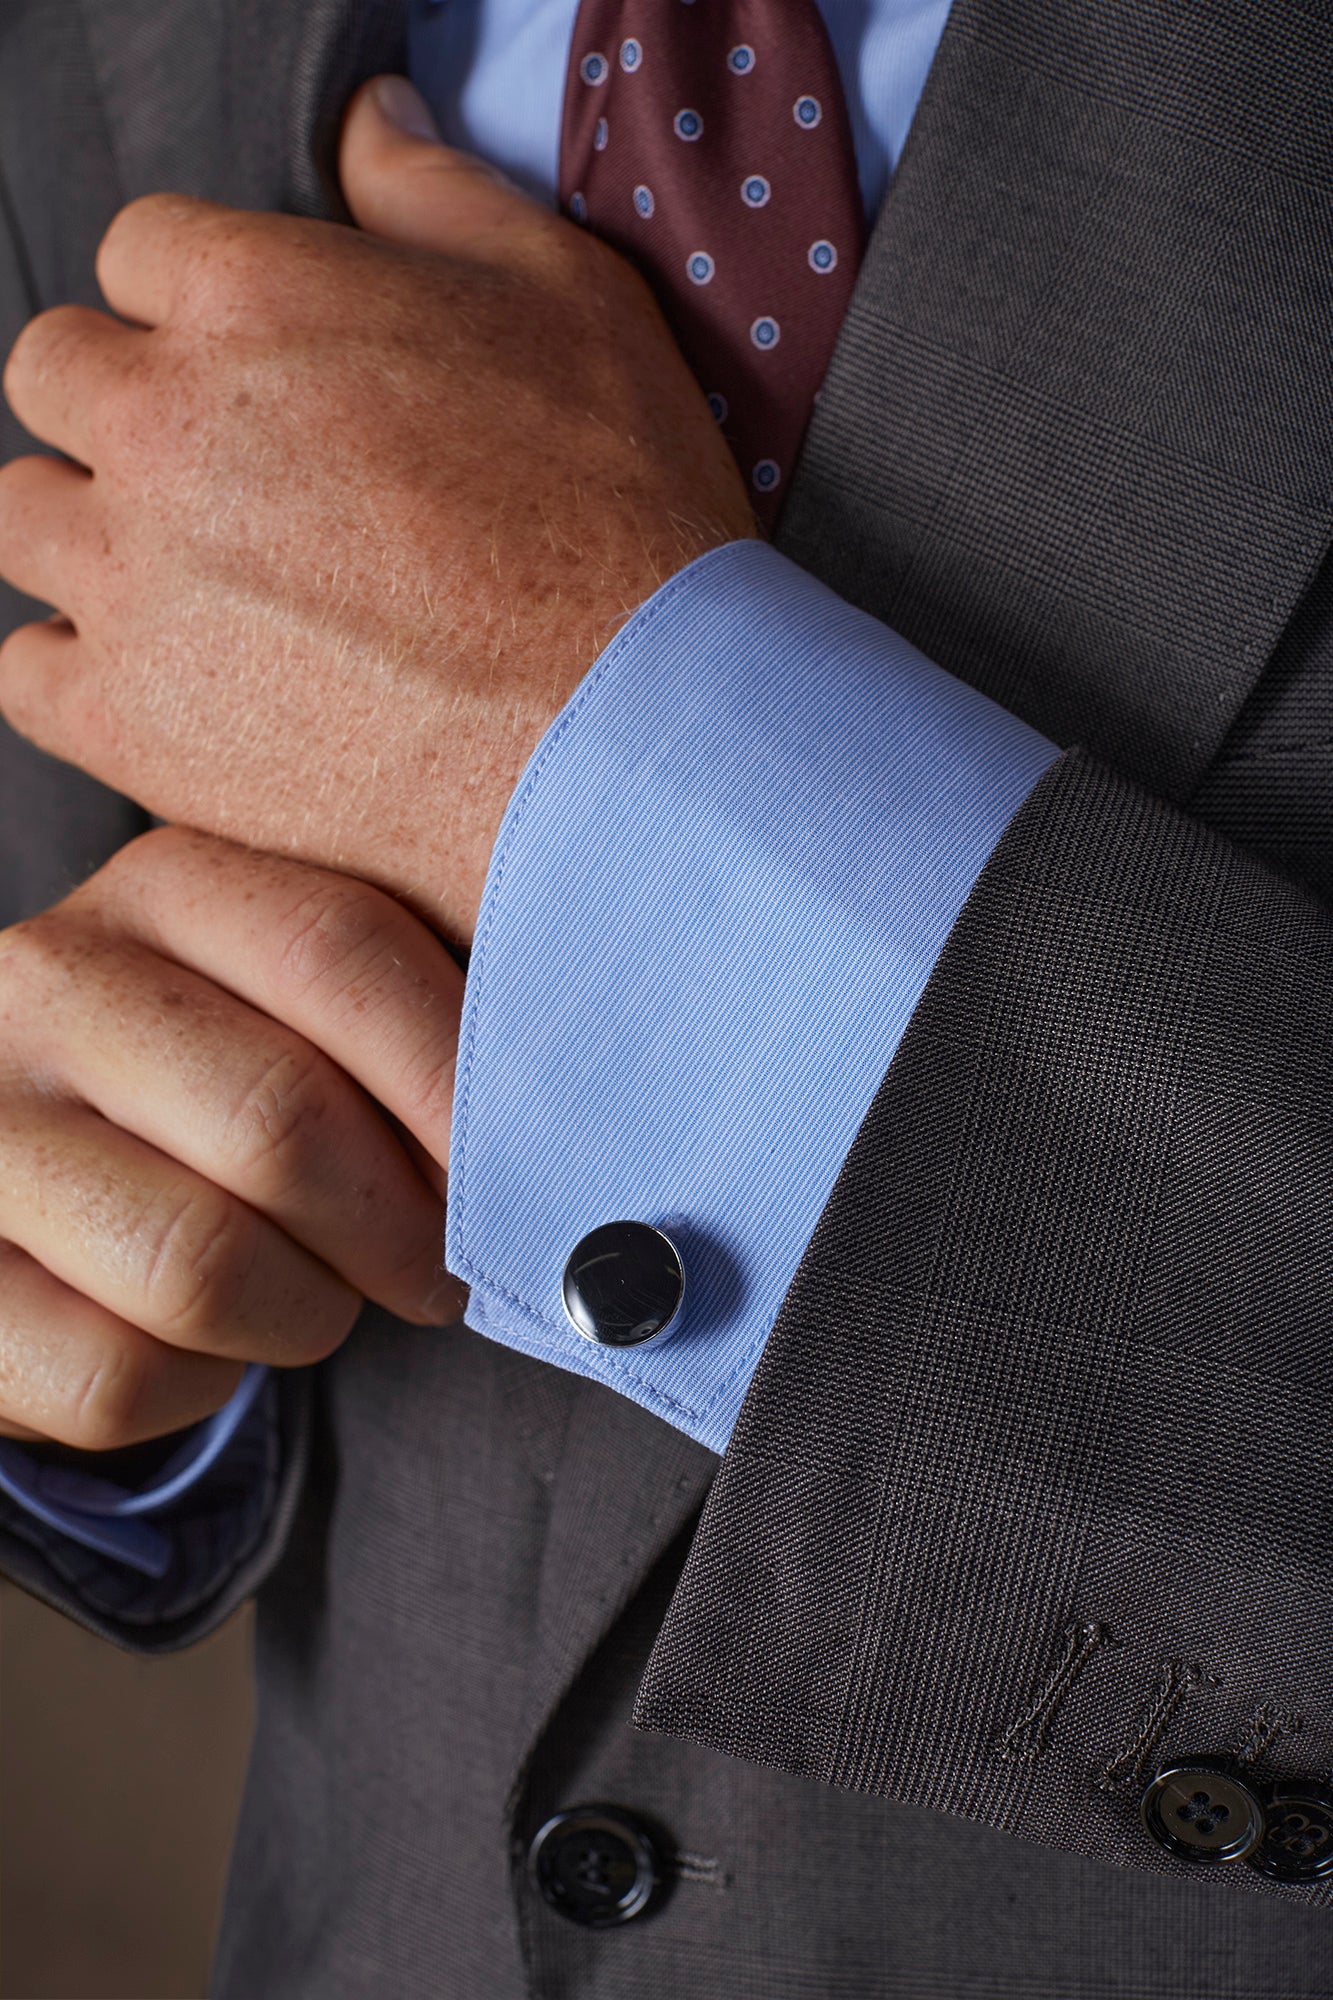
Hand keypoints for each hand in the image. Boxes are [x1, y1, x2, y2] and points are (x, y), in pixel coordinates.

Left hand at [0, 77, 756, 956]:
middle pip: (56, 375)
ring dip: (93, 536)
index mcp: (248, 295)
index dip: (200, 313)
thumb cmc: (617, 510)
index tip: (262, 378)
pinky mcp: (126, 717)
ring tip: (199, 588)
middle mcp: (160, 421)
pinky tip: (174, 685)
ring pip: (23, 518)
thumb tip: (367, 118)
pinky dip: (82, 675)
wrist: (627, 727)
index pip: (138, 256)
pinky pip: (24, 674)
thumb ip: (436, 194)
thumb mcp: (567, 296)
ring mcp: (130, 575)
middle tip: (229, 483)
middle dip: (126, 412)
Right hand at [0, 825, 465, 1447]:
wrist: (25, 1183)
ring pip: (197, 1263)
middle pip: (279, 1119)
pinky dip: (200, 1389)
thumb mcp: (296, 1009)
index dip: (457, 1084)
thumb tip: (572, 1137)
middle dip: (398, 1231)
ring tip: (318, 1299)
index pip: (343, 952)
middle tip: (435, 1271)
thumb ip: (407, 1029)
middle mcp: (43, 982)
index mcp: (162, 888)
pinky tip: (204, 1345)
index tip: (523, 1170)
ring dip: (303, 1315)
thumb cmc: (212, 1097)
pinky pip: (117, 1375)